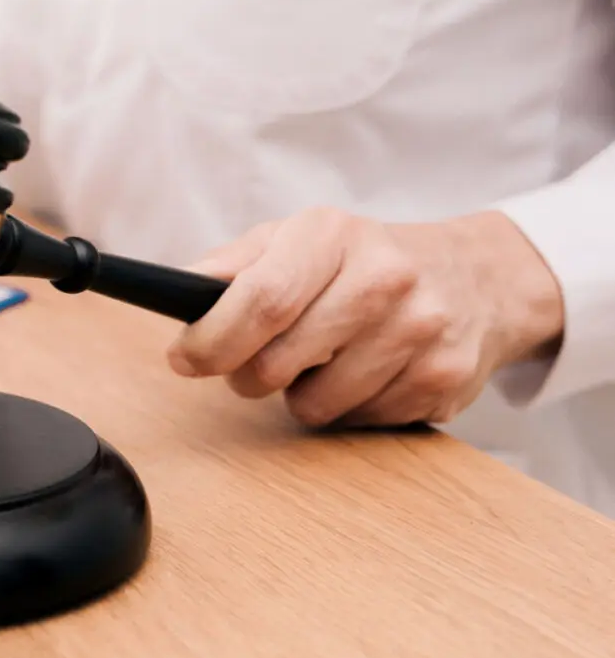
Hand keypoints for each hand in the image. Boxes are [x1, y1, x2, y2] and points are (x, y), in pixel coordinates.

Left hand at [165, 207, 564, 426]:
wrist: (476, 275)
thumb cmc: (362, 260)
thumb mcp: (298, 239)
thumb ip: (233, 265)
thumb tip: (180, 291)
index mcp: (333, 236)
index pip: (260, 301)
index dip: (211, 341)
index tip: (186, 359)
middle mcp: (384, 278)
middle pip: (278, 362)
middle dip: (247, 376)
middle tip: (253, 364)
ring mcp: (421, 330)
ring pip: (315, 405)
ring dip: (301, 395)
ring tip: (321, 361)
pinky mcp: (443, 379)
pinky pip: (359, 421)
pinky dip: (348, 408)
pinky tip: (365, 373)